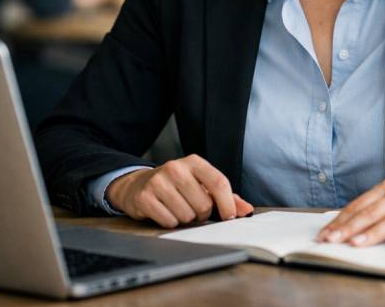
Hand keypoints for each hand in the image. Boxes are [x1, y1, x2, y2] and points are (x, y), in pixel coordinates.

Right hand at [105, 154, 254, 227]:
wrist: (138, 185)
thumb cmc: (177, 187)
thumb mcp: (201, 185)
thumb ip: (226, 197)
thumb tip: (246, 210)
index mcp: (194, 162)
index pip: (219, 183)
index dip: (228, 204)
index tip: (229, 217)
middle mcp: (176, 168)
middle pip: (204, 204)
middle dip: (202, 214)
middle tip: (193, 209)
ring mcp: (158, 181)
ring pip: (187, 215)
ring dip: (186, 219)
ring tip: (178, 209)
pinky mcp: (145, 197)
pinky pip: (169, 221)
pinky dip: (171, 223)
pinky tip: (165, 213)